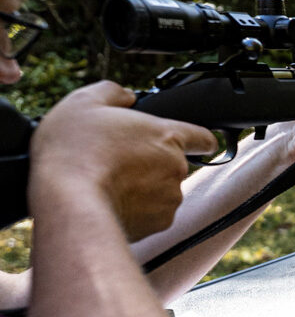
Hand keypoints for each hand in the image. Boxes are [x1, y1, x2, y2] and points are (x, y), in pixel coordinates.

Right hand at [28, 81, 218, 240]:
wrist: (68, 202)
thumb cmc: (74, 150)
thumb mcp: (84, 102)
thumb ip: (113, 93)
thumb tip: (127, 96)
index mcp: (166, 135)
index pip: (203, 137)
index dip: (200, 140)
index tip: (197, 145)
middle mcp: (176, 167)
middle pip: (173, 164)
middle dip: (152, 164)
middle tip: (118, 162)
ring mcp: (170, 197)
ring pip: (162, 191)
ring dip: (143, 189)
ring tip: (109, 183)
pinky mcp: (159, 223)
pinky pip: (151, 215)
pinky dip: (136, 211)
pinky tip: (111, 202)